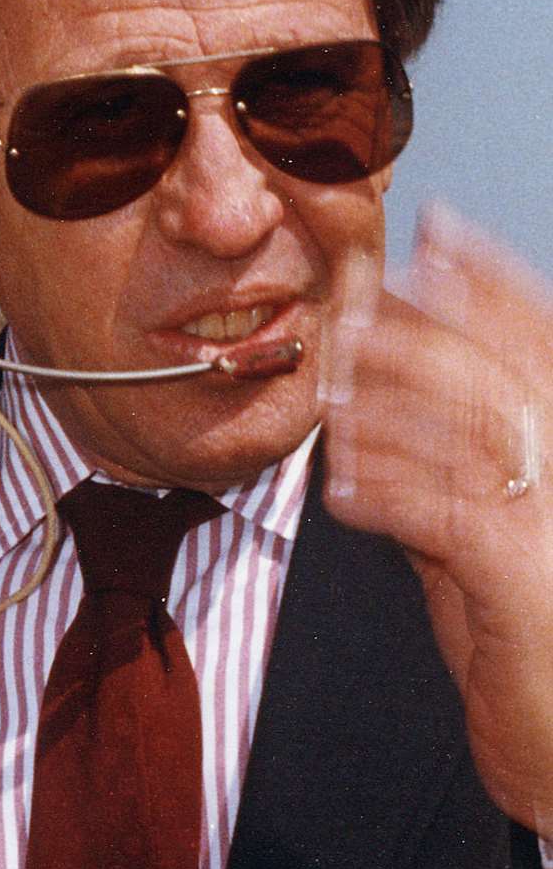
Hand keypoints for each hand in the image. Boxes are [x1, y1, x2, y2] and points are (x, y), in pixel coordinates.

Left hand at [323, 204, 552, 834]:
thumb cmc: (520, 639)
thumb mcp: (480, 533)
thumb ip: (448, 462)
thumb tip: (377, 389)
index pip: (542, 344)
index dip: (493, 280)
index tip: (437, 228)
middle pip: (504, 370)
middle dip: (425, 323)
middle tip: (361, 296)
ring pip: (475, 429)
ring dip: (392, 404)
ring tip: (336, 402)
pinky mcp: (527, 585)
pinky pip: (450, 515)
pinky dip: (388, 493)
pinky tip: (344, 494)